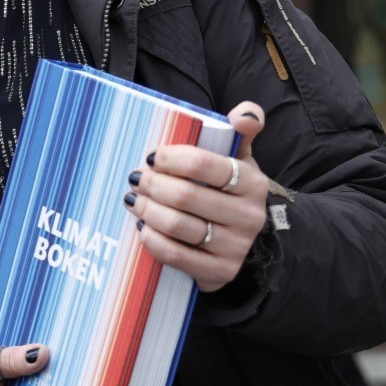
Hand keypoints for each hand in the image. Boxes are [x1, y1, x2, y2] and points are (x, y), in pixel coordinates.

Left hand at [126, 102, 268, 290]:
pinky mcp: (220, 272)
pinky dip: (152, 240)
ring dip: (147, 210)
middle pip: (186, 195)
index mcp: (252, 182)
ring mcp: (236, 247)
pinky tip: (141, 228)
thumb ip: (240, 131)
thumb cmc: (230, 192)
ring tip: (133, 200)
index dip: (172, 158)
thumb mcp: (240, 160)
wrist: (248, 241)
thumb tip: (245, 114)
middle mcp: (249, 215)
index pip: (205, 164)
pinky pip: (176, 256)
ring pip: (178, 225)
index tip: (151, 157)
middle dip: (152, 184)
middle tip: (134, 178)